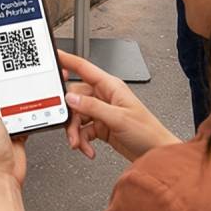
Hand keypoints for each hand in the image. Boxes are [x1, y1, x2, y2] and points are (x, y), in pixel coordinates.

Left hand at [0, 56, 31, 210]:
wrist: (3, 175)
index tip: (4, 49)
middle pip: (5, 83)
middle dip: (16, 75)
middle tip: (27, 64)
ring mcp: (5, 117)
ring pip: (19, 96)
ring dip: (28, 91)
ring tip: (36, 81)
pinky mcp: (18, 126)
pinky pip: (29, 110)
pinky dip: (36, 106)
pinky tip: (41, 102)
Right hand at [60, 51, 178, 162]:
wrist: (156, 153)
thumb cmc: (147, 132)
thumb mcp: (118, 118)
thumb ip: (92, 107)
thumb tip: (71, 98)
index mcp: (110, 86)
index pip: (84, 68)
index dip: (67, 60)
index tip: (54, 57)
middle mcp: (105, 96)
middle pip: (76, 98)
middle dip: (70, 116)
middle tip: (69, 129)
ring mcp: (103, 111)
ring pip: (78, 116)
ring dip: (75, 132)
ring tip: (79, 144)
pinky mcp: (102, 126)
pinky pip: (84, 130)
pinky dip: (83, 140)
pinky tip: (88, 148)